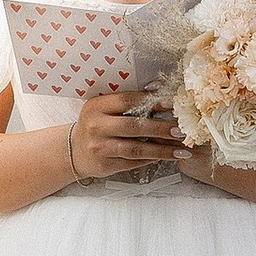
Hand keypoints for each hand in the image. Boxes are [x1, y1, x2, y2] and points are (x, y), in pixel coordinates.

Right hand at [67, 90, 185, 181]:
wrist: (74, 151)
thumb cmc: (96, 126)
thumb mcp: (104, 109)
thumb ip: (127, 103)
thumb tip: (159, 90)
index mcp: (96, 106)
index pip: (127, 101)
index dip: (151, 102)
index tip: (172, 104)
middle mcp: (96, 126)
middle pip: (134, 126)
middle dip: (161, 128)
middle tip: (181, 130)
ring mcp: (99, 148)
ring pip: (136, 149)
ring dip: (162, 150)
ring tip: (181, 150)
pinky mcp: (104, 165)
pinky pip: (133, 162)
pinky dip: (152, 159)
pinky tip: (166, 157)